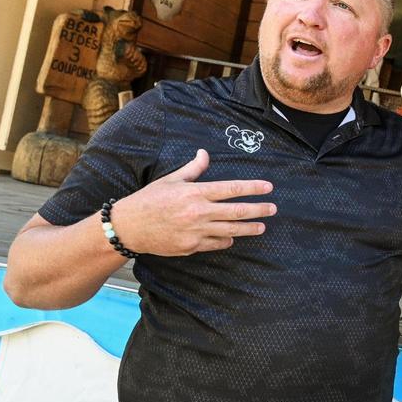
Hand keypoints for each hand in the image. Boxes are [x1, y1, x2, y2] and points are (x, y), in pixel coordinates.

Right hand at [109, 149, 276, 255]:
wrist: (129, 227)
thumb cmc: (149, 200)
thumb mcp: (171, 180)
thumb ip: (193, 169)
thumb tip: (205, 154)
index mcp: (195, 193)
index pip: (231, 188)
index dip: (252, 188)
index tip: (268, 188)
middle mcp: (198, 212)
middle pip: (237, 211)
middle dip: (258, 210)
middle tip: (273, 209)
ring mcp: (196, 232)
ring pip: (231, 230)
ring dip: (249, 228)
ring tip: (262, 227)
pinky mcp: (191, 247)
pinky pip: (216, 244)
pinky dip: (226, 240)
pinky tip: (234, 237)